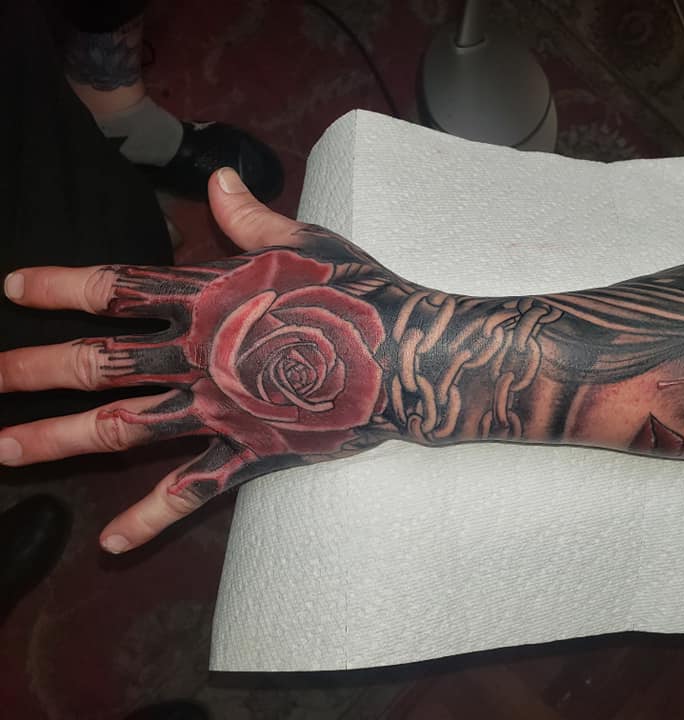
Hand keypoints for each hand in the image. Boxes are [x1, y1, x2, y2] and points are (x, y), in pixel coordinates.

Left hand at [0, 169, 403, 551]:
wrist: (406, 356)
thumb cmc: (360, 294)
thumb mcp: (308, 240)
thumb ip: (252, 217)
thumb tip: (217, 180)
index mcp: (211, 297)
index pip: (117, 288)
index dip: (59, 286)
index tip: (13, 288)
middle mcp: (200, 354)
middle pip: (99, 362)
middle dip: (32, 369)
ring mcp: (219, 408)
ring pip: (123, 428)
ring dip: (58, 440)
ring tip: (5, 450)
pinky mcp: (250, 450)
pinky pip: (191, 489)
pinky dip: (150, 517)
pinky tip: (112, 543)